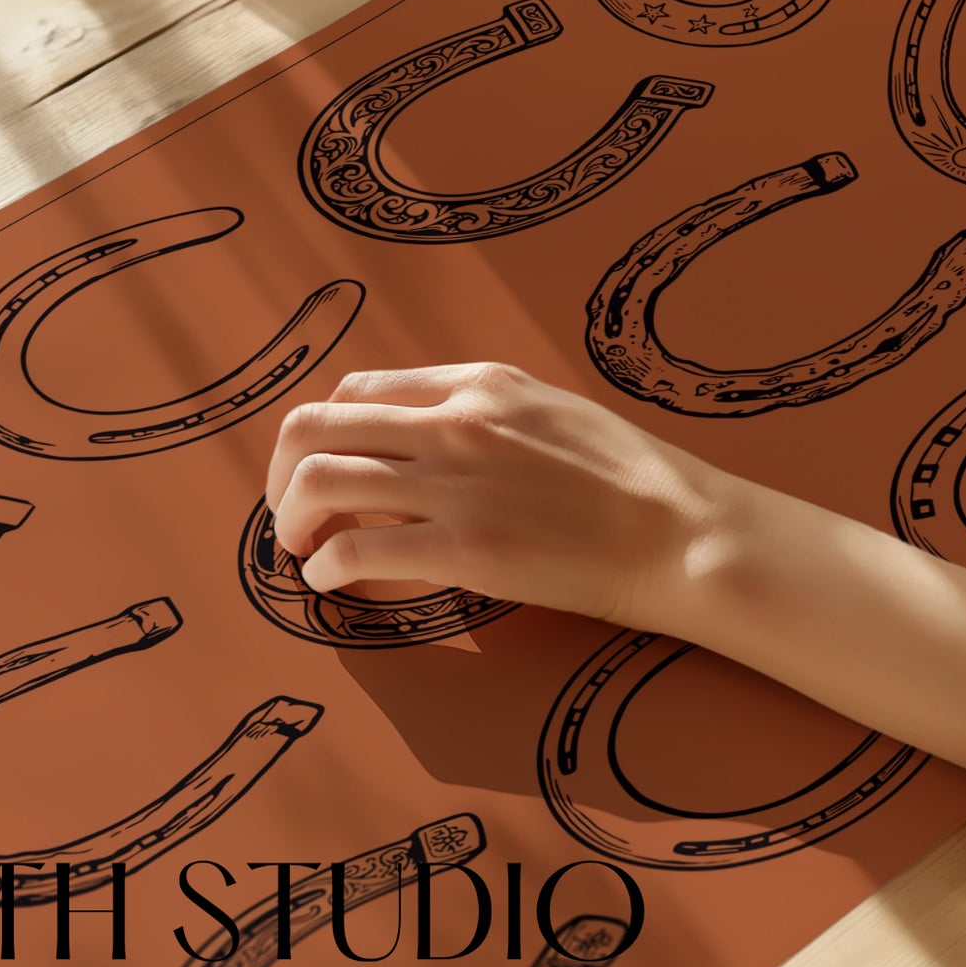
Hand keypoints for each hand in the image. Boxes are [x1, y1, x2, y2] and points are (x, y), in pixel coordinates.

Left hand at [264, 363, 727, 628]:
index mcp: (477, 382)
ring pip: (319, 480)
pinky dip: (324, 568)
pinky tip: (331, 584)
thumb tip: (426, 437)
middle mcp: (454, 420)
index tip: (321, 469)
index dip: (323, 433)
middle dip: (282, 473)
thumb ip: (485, 413)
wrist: (682, 532)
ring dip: (290, 519)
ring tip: (300, 550)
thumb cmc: (631, 480)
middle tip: (290, 514)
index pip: (358, 390)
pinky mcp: (463, 547)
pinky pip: (354, 548)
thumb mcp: (551, 409)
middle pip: (316, 426)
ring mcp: (456, 482)